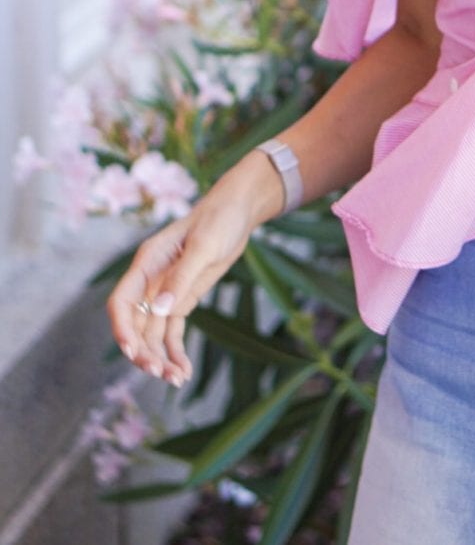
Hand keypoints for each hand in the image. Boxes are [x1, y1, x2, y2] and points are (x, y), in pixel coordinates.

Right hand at [106, 156, 272, 385]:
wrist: (238, 212)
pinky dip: (176, 352)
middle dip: (144, 352)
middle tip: (160, 373)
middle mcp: (151, 281)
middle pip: (135, 325)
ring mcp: (165, 292)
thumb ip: (182, 277)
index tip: (132, 352)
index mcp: (147, 263)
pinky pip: (172, 332)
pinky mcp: (182, 300)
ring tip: (176, 379)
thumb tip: (159, 310)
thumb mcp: (204, 245)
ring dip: (160, 358)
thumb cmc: (219, 219)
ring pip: (153, 334)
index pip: (121, 301)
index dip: (121, 328)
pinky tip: (184, 372)